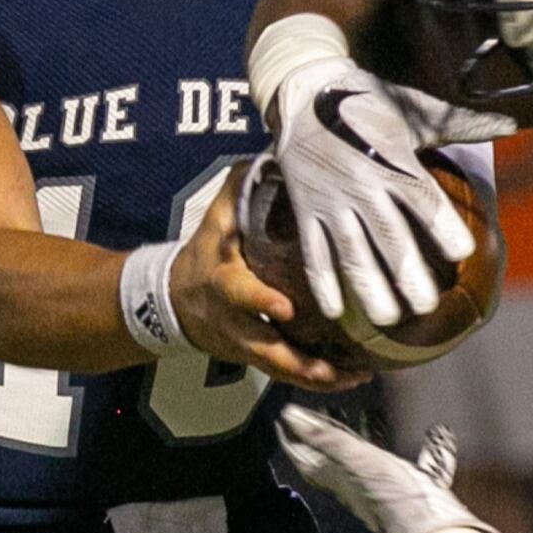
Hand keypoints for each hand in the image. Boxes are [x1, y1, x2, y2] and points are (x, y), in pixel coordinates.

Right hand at [175, 175, 366, 392]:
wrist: (173, 301)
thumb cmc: (205, 253)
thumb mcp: (215, 217)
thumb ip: (240, 186)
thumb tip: (277, 153)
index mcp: (224, 284)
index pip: (239, 293)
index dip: (260, 300)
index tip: (285, 307)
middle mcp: (235, 322)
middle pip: (266, 349)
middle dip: (300, 362)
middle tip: (336, 368)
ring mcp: (246, 344)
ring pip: (281, 369)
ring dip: (319, 377)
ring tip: (358, 377)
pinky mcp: (257, 357)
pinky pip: (289, 373)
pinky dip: (321, 379)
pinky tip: (354, 377)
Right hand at [264, 53, 508, 325]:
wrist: (302, 91)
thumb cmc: (366, 101)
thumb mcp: (412, 109)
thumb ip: (459, 124)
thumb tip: (508, 123)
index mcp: (392, 160)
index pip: (421, 197)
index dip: (441, 225)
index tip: (463, 253)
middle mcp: (362, 184)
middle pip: (388, 235)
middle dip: (407, 273)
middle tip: (427, 305)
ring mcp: (331, 201)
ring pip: (351, 251)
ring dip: (369, 288)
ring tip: (389, 318)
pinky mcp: (305, 210)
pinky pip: (313, 251)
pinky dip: (323, 283)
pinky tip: (338, 312)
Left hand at [277, 408, 499, 532]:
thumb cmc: (395, 497)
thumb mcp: (357, 459)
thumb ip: (326, 438)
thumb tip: (292, 417)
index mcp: (339, 477)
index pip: (305, 455)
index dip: (292, 437)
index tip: (283, 418)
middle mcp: (355, 484)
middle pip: (330, 457)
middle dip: (321, 435)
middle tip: (315, 415)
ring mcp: (381, 490)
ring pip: (365, 461)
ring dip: (360, 441)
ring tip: (361, 420)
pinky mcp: (409, 492)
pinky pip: (408, 467)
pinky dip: (416, 449)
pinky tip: (434, 438)